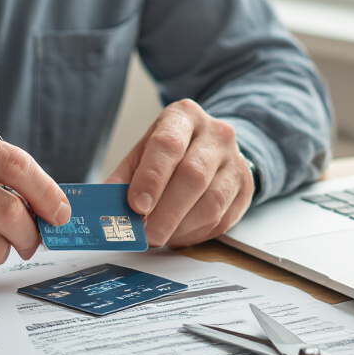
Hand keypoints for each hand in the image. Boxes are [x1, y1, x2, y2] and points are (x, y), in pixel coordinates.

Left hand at [107, 99, 253, 247]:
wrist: (212, 146)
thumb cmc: (170, 152)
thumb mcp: (142, 153)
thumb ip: (124, 179)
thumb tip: (107, 210)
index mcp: (183, 117)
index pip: (168, 145)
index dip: (152, 178)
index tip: (137, 206)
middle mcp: (215, 134)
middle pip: (193, 176)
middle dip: (167, 212)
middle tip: (148, 234)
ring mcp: (235, 160)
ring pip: (212, 202)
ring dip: (182, 227)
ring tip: (161, 237)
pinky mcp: (246, 187)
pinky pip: (223, 219)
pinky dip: (196, 234)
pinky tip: (179, 234)